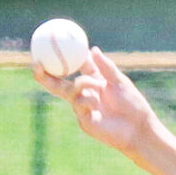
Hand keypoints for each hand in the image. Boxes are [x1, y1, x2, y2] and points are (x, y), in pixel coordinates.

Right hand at [32, 46, 156, 155]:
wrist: (139, 130)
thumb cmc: (134, 106)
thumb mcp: (120, 82)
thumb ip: (106, 67)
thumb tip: (92, 49)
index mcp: (95, 81)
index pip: (75, 66)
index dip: (64, 56)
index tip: (52, 44)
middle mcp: (86, 94)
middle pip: (59, 83)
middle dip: (44, 74)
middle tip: (35, 63)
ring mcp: (83, 108)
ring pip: (71, 90)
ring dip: (83, 84)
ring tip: (99, 87)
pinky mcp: (84, 121)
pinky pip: (78, 105)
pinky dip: (87, 101)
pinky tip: (97, 105)